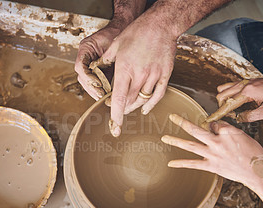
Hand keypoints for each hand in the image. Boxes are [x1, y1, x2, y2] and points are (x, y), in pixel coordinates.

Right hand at [74, 26, 121, 100]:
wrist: (122, 28)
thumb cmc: (117, 34)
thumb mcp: (112, 45)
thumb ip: (107, 59)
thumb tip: (107, 77)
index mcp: (85, 48)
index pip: (80, 66)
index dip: (88, 77)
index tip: (98, 84)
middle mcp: (84, 56)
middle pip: (81, 76)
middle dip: (91, 87)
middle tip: (100, 95)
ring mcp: (88, 63)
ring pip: (85, 80)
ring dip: (93, 90)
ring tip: (102, 97)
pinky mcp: (95, 68)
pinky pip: (93, 80)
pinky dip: (98, 88)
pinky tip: (104, 94)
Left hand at [101, 17, 176, 136]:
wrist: (161, 24)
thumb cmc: (137, 32)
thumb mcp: (116, 44)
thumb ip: (107, 61)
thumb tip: (98, 70)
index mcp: (125, 68)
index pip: (118, 98)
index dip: (116, 115)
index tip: (114, 127)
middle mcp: (140, 75)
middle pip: (129, 101)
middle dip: (121, 109)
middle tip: (116, 109)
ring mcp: (154, 76)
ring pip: (143, 100)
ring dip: (133, 107)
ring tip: (127, 108)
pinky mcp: (165, 74)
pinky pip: (158, 95)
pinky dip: (151, 104)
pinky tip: (145, 109)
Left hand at [161, 114, 262, 189]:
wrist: (258, 171)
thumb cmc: (254, 153)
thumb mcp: (242, 135)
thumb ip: (226, 130)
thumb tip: (214, 128)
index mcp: (226, 132)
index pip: (213, 124)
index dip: (214, 127)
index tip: (217, 131)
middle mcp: (217, 142)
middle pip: (196, 130)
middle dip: (182, 122)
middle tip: (171, 116)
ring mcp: (213, 155)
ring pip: (191, 145)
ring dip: (176, 141)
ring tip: (164, 138)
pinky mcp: (211, 166)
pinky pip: (193, 164)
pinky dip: (181, 164)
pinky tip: (170, 163)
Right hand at [216, 75, 262, 121]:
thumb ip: (251, 116)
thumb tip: (238, 118)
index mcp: (247, 92)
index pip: (228, 104)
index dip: (219, 113)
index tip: (211, 118)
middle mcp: (243, 85)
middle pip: (221, 94)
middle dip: (220, 106)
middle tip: (226, 115)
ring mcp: (244, 82)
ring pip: (224, 88)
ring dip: (224, 99)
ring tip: (230, 109)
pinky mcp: (247, 82)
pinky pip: (231, 86)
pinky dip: (228, 94)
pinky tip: (236, 101)